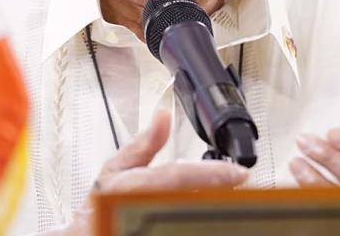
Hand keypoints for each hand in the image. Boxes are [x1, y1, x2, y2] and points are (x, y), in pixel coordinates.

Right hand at [57, 109, 248, 234]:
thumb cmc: (101, 204)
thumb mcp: (116, 168)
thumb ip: (143, 144)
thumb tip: (163, 115)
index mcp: (131, 187)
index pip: (177, 177)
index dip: (211, 174)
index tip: (238, 173)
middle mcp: (138, 207)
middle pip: (190, 202)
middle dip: (217, 194)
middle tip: (236, 185)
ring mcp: (143, 221)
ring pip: (188, 217)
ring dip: (211, 209)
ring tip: (225, 198)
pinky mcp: (151, 230)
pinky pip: (184, 225)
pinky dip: (198, 217)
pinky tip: (209, 211)